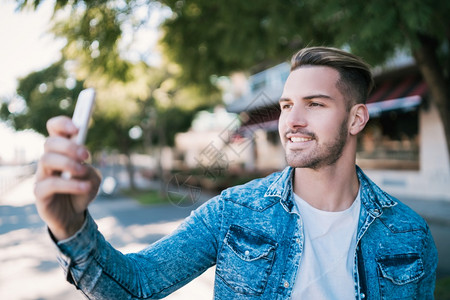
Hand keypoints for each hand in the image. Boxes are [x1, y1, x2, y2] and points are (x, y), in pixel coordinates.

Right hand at [34, 116, 101, 240]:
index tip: (78, 127)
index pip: (54, 128)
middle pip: (50, 142)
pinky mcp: (40, 193)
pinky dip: (70, 185)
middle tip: (86, 155)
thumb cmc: (82, 190)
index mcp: (62, 150)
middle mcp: (49, 160)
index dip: (62, 123)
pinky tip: (84, 187)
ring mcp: (42, 175)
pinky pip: (50, 184)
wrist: (74, 215)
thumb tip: (81, 166)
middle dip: (69, 146)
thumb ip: (89, 169)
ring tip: (83, 172)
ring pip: (46, 159)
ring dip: (68, 163)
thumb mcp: (93, 178)